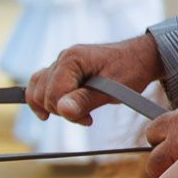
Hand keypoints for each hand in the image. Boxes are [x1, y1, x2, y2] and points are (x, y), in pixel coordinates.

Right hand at [26, 33, 161, 123]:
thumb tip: (62, 110)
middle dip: (62, 110)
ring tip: (77, 112)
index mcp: (73, 58)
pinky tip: (50, 112)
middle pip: (42, 94)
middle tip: (86, 117)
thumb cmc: (130, 71)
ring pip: (37, 90)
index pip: (53, 94)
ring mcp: (60, 64)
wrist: (140, 59)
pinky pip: (40, 85)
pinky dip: (43, 100)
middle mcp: (62, 58)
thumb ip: (86, 100)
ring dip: (54, 107)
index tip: (89, 120)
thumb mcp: (112, 90)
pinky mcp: (61, 71)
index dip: (68, 112)